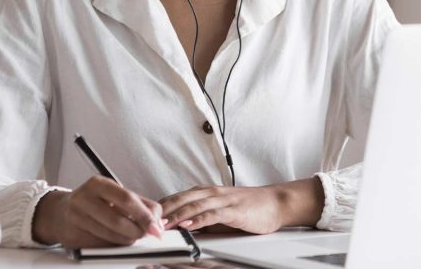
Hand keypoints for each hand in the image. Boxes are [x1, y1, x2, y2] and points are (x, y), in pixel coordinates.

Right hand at [32, 176, 163, 247]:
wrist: (60, 212)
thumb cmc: (95, 202)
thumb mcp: (115, 195)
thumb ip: (140, 205)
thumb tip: (159, 222)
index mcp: (99, 184)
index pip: (127, 199)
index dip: (145, 215)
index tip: (156, 228)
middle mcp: (84, 198)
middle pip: (118, 220)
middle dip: (137, 231)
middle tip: (145, 235)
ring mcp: (76, 217)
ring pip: (110, 236)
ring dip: (126, 241)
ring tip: (131, 237)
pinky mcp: (72, 235)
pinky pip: (100, 245)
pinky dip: (113, 246)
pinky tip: (114, 240)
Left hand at [160, 178, 324, 233]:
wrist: (275, 203)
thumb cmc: (249, 208)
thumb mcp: (220, 212)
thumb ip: (201, 217)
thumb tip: (181, 228)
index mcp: (207, 193)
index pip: (177, 197)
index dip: (160, 206)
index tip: (145, 215)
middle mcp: (212, 193)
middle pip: (182, 198)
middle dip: (163, 210)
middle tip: (146, 220)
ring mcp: (224, 200)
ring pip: (195, 205)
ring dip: (177, 215)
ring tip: (162, 223)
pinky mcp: (235, 210)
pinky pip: (214, 214)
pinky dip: (200, 219)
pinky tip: (189, 225)